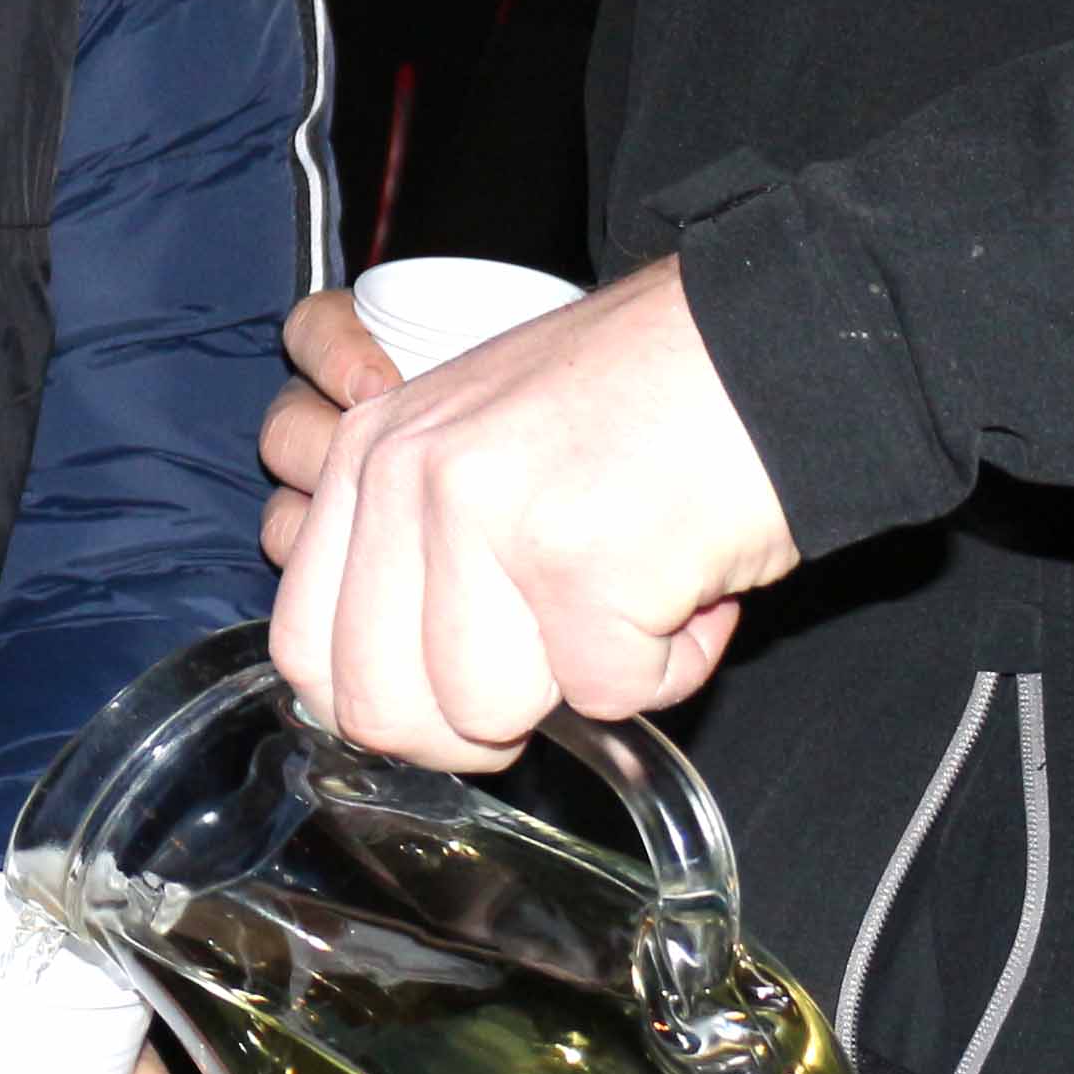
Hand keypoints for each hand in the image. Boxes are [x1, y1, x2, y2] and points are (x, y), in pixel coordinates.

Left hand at [262, 257, 796, 768]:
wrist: (770, 344)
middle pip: (380, 708)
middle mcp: (407, 476)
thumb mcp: (480, 448)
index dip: (388, 709)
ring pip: (488, 712)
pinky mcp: (577, 560)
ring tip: (631, 594)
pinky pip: (608, 695)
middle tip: (553, 669)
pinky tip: (689, 586)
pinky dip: (670, 665)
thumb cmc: (642, 409)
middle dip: (478, 729)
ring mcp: (484, 514)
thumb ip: (410, 555)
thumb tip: (385, 702)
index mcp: (368, 454)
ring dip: (583, 681)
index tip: (455, 698)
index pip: (303, 650)